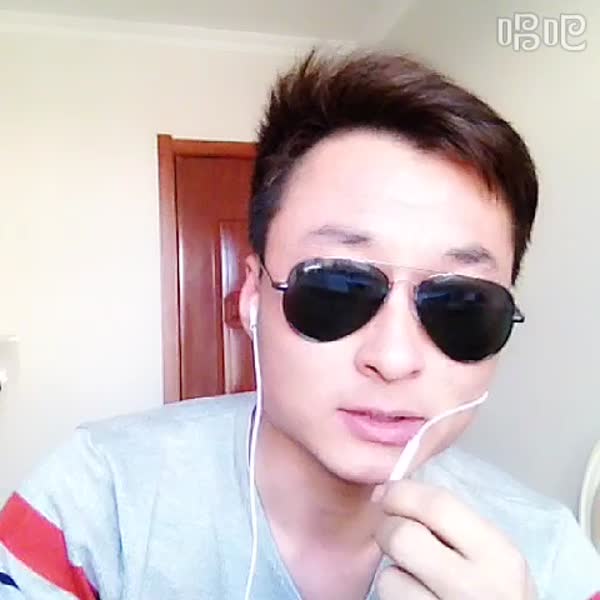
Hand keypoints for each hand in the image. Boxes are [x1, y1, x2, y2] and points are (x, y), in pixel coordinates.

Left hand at [373, 480, 536, 598]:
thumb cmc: (498, 593)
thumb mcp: (494, 556)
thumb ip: (457, 523)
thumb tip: (398, 491)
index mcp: (498, 554)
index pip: (437, 505)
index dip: (403, 492)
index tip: (387, 492)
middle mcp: (477, 587)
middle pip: (403, 536)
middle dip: (386, 527)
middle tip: (388, 530)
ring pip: (389, 577)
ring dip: (392, 571)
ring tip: (412, 575)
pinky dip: (395, 595)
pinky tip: (414, 596)